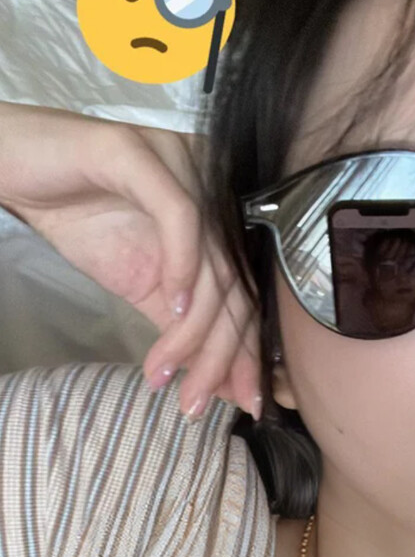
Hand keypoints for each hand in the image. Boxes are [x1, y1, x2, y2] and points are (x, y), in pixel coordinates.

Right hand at [0, 102, 261, 417]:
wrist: (11, 166)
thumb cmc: (74, 217)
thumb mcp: (137, 283)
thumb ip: (179, 324)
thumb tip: (218, 381)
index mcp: (212, 222)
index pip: (243, 293)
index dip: (248, 351)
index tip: (243, 404)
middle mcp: (207, 189)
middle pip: (234, 285)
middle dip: (223, 355)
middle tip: (198, 404)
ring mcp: (178, 164)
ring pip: (212, 261)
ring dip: (193, 330)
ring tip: (165, 374)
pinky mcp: (139, 153)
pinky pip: (179, 215)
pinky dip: (183, 267)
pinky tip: (173, 312)